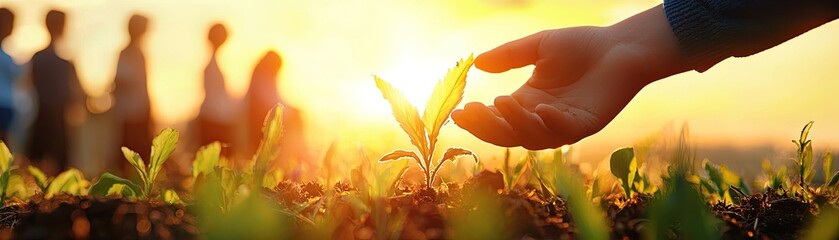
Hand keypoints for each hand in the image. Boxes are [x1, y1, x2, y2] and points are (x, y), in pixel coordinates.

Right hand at [453, 5, 687, 149]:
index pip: (496, 119)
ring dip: (515, 123)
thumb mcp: (539, 46)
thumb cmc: (583, 46)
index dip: (476, 119)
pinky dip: (550, 123)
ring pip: (531, 137)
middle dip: (487, 126)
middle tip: (471, 112)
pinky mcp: (585, 125)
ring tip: (501, 101)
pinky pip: (563, 131)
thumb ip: (509, 56)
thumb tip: (477, 63)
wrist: (622, 46)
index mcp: (528, 102)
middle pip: (507, 134)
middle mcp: (541, 118)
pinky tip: (542, 109)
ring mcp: (563, 125)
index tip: (457, 112)